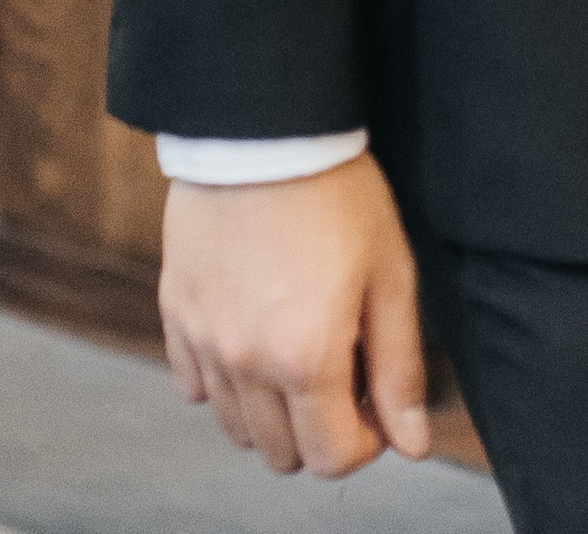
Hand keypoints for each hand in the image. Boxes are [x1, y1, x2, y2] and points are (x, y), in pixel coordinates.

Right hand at [160, 152, 429, 477]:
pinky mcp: (176, 314)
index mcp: (304, 359)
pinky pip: (194, 387)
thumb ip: (399, 366)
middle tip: (344, 376)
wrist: (264, 129)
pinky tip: (254, 339)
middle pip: (281, 455)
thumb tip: (412, 444)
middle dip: (321, 433)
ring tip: (301, 356)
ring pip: (236, 429)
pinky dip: (225, 383)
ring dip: (273, 414)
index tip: (379, 404)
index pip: (332, 458)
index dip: (367, 442)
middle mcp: (244, 365)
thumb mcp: (389, 272)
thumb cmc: (337, 193)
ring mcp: (202, 343)